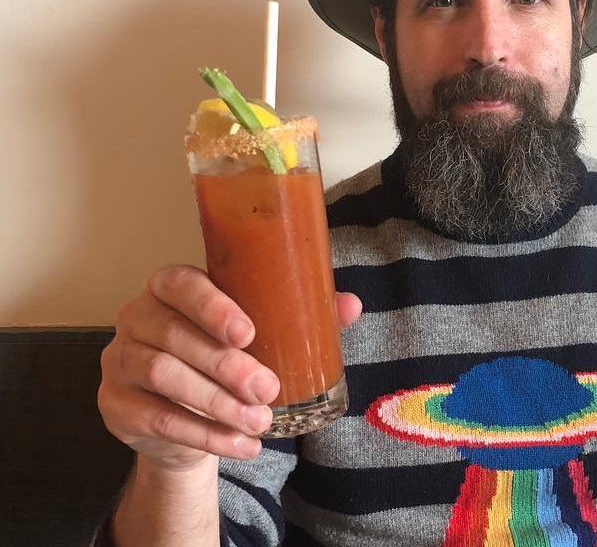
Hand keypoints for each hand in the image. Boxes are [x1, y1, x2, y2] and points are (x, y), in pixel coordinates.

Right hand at [97, 264, 361, 471]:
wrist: (184, 416)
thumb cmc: (224, 356)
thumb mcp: (259, 332)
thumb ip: (302, 315)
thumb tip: (350, 305)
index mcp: (170, 286)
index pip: (180, 283)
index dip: (211, 306)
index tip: (248, 332)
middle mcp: (137, 317)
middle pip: (174, 336)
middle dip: (225, 365)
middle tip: (267, 388)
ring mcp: (119, 360)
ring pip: (163, 376)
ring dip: (217, 403)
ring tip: (259, 420)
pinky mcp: (115, 404)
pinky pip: (158, 419)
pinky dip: (205, 435)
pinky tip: (241, 444)